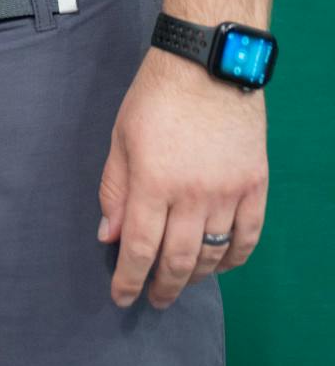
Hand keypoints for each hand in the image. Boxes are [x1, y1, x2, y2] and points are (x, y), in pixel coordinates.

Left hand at [98, 47, 267, 307]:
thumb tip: (110, 236)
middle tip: (153, 299)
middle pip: (178, 261)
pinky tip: (220, 265)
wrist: (207, 66)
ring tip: (181, 283)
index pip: (139, 249)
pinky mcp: (254, 185)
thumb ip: (115, 191)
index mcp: (153, 182)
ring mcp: (228, 193)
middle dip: (162, 287)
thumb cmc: (155, 98)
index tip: (121, 298)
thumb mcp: (120, 139)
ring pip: (213, 255)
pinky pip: (248, 237)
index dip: (129, 280)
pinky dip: (234, 259)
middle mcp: (193, 195)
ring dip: (196, 277)